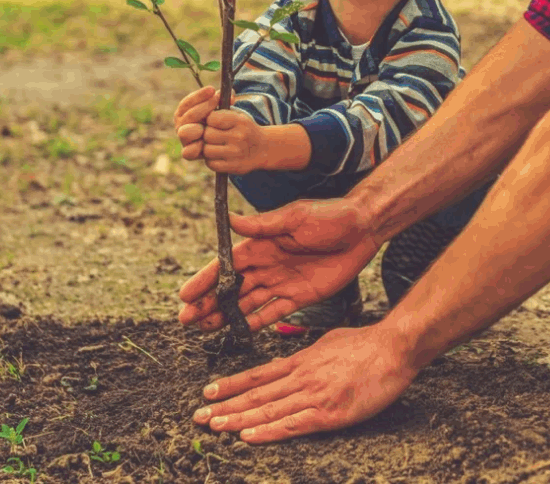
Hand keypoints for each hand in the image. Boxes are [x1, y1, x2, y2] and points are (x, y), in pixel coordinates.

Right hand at [174, 87, 219, 161]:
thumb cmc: (217, 122)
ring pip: (184, 133)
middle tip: (216, 101)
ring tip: (206, 127)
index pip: (187, 102)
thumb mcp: (219, 110)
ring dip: (195, 128)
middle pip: (188, 115)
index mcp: (184, 113)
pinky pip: (187, 153)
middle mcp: (181, 125)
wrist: (220, 142)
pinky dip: (195, 148)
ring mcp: (184, 139)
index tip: (211, 89)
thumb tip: (232, 93)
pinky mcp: (189, 153)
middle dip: (203, 107)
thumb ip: (222, 102)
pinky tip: (203, 144)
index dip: (199, 95)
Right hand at [179, 197, 379, 331]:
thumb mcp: (296, 217)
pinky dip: (255, 323)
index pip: (227, 265)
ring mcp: (282, 282)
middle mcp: (268, 264)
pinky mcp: (300, 297)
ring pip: (247, 303)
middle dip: (208, 303)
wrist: (363, 228)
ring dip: (225, 315)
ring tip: (203, 328)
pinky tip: (237, 332)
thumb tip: (229, 219)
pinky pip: (273, 312)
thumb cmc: (330, 216)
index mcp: (262, 244)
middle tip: (186, 320)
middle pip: (232, 288)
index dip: (206, 280)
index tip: (185, 295)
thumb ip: (263, 225)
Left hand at [191, 324, 417, 442]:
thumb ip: (309, 355)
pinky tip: (248, 437)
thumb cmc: (366, 344)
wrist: (393, 348)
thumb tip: (293, 361)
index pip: (258, 375)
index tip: (208, 392)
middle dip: (225, 406)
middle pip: (256, 395)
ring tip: (213, 426)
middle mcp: (301, 377)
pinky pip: (292, 425)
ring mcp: (313, 395)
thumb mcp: (328, 342)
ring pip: (267, 410)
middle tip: (198, 416)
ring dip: (237, 420)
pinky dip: (267, 431)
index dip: (231, 384)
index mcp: (301, 361)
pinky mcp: (329, 413)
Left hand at [199, 108, 265, 174]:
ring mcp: (237, 153)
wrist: (263, 148)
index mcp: (239, 121)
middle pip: (207, 135)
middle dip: (207, 135)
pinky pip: (211, 164)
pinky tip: (219, 156)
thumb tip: (201, 112)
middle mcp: (239, 137)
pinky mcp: (234, 167)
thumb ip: (220, 111)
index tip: (213, 122)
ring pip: (207, 150)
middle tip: (214, 135)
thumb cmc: (244, 129)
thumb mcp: (238, 115)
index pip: (212, 118)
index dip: (209, 120)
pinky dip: (212, 160)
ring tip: (216, 146)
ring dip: (208, 148)